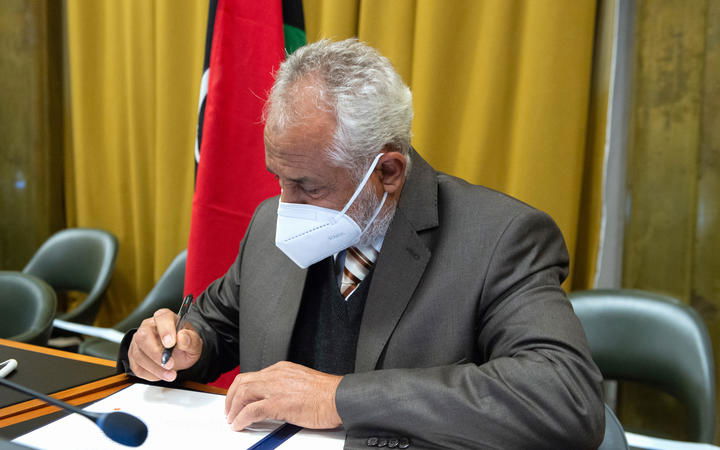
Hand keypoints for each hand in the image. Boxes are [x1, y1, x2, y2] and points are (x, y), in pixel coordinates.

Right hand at [127, 308, 202, 381]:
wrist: (179, 355)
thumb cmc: (184, 345)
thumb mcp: (194, 343)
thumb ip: (191, 339)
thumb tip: (182, 337)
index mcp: (165, 318)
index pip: (161, 317)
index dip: (165, 330)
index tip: (170, 344)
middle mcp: (148, 327)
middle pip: (143, 336)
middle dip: (156, 353)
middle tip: (170, 364)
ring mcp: (138, 341)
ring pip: (139, 354)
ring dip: (155, 368)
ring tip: (171, 374)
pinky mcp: (133, 356)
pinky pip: (137, 367)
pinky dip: (150, 374)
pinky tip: (162, 374)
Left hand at [225, 361, 342, 430]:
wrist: (339, 398)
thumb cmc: (327, 394)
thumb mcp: (302, 383)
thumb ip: (286, 387)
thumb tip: (276, 399)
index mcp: (282, 369)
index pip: (254, 375)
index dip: (242, 388)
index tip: (239, 398)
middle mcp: (276, 374)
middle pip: (243, 381)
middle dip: (232, 397)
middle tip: (230, 410)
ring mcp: (276, 388)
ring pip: (243, 393)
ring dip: (233, 408)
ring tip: (232, 419)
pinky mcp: (278, 403)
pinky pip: (251, 411)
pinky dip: (241, 418)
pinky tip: (240, 425)